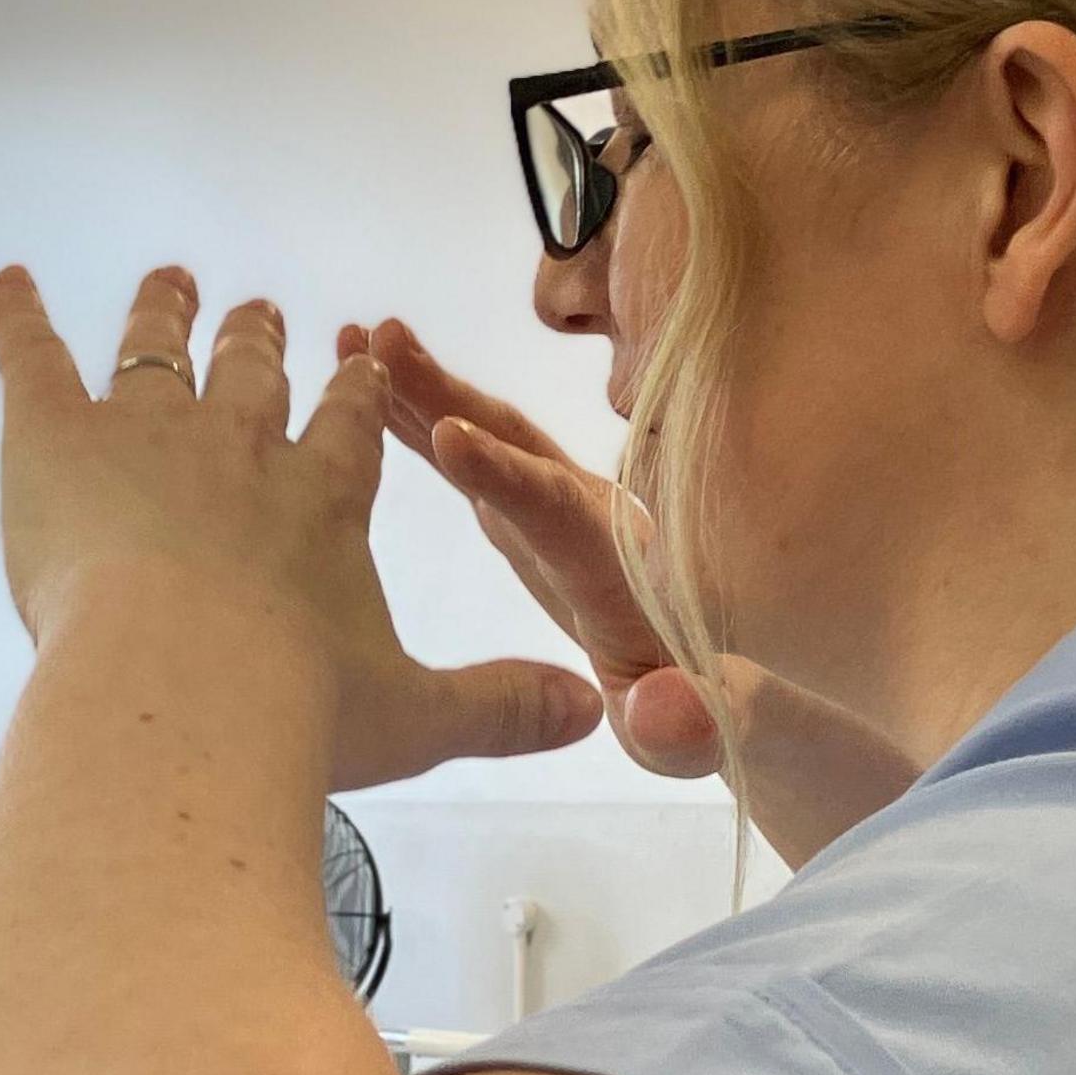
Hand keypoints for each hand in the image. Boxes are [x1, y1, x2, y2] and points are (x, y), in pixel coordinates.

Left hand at [0, 267, 601, 792]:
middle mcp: (242, 444)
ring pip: (157, 348)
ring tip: (170, 281)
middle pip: (255, 374)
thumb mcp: (414, 718)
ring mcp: (146, 428)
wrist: (178, 692)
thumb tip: (594, 712)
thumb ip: (499, 707)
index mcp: (324, 499)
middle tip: (261, 307)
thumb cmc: (292, 713)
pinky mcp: (54, 434)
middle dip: (260, 339)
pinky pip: (33, 355)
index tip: (358, 358)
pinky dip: (17, 315)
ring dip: (163, 311)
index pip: (345, 428)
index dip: (352, 393)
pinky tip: (8, 282)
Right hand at [357, 319, 923, 862]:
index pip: (563, 515)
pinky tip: (370, 394)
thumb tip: (658, 714)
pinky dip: (424, 424)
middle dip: (452, 394)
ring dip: (426, 390)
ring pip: (494, 439)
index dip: (507, 477)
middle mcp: (593, 524)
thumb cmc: (702, 714)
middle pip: (522, 447)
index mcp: (623, 573)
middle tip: (384, 340)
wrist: (720, 686)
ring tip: (356, 336)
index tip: (449, 438)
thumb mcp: (700, 737)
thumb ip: (688, 726)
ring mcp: (560, 514)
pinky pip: (477, 461)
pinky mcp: (533, 521)